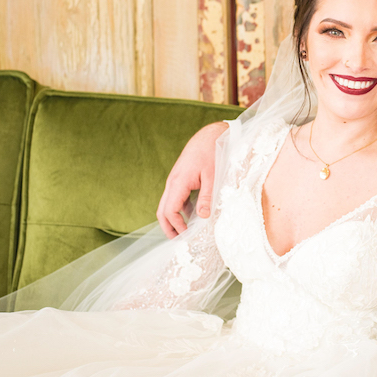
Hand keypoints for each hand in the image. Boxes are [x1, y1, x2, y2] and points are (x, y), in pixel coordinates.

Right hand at [157, 121, 228, 237]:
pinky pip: (177, 198)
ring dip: (174, 219)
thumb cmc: (212, 152)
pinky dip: (181, 210)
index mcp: (178, 183)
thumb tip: (203, 217)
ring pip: (168, 205)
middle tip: (179, 241)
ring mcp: (176, 181)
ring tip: (186, 232)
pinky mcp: (181, 180)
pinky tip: (194, 216)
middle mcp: (173, 183)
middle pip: (163, 211)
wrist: (210, 135)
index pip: (169, 211)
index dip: (176, 226)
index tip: (187, 235)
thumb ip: (207, 196)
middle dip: (168, 227)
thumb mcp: (213, 176)